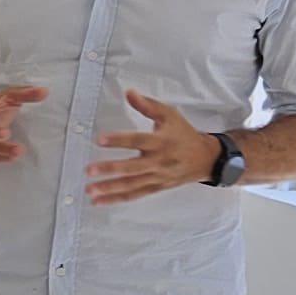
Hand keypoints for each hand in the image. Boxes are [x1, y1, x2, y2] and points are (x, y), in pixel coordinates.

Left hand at [87, 91, 219, 203]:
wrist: (206, 158)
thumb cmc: (183, 134)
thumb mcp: (169, 115)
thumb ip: (148, 105)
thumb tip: (129, 92)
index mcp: (161, 141)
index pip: (138, 141)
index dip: (119, 140)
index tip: (100, 139)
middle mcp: (159, 161)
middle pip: (133, 167)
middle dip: (111, 169)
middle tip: (89, 170)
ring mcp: (157, 176)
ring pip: (132, 184)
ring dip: (110, 188)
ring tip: (89, 190)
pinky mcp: (155, 187)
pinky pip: (135, 195)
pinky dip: (116, 199)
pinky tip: (98, 201)